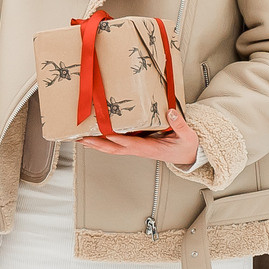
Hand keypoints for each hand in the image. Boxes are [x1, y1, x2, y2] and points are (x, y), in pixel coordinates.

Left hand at [80, 116, 199, 166]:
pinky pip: (116, 145)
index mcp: (151, 149)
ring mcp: (136, 149)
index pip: (131, 144)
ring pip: (112, 149)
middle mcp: (140, 150)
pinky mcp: (136, 146)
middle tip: (82, 138)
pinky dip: (103, 142)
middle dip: (97, 144)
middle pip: (114, 149)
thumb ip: (179, 125)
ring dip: (96, 144)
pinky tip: (93, 139)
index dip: (118, 140)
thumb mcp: (187, 136)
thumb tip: (171, 113)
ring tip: (80, 139)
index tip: (106, 134)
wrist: (188, 156)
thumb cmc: (186, 147)